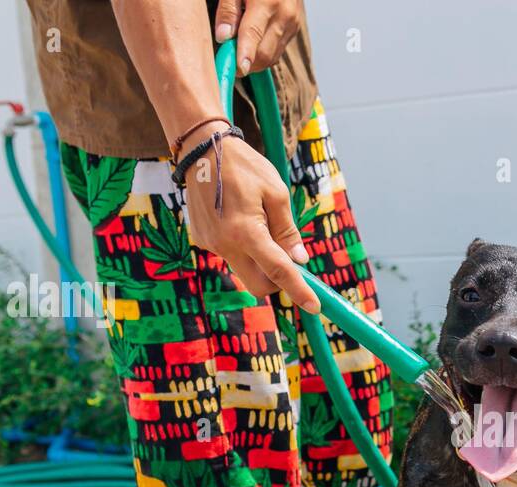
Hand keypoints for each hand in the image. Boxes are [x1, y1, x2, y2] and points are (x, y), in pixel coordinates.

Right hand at [182, 130, 319, 310]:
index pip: (278, 272)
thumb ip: (288, 232)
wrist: (202, 150)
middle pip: (258, 284)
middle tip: (288, 256)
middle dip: (276, 280)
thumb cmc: (245, 167)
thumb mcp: (277, 193)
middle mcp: (225, 244)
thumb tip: (299, 261)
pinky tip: (239, 217)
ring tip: (259, 221)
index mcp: (246, 233)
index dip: (299, 291)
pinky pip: (230, 254)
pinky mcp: (203, 240)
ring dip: (259, 260)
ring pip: (244, 270)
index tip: (314, 306)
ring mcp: (211, 244)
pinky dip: (243, 247)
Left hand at [214, 0, 302, 75]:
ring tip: (239, 51)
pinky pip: (277, 51)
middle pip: (264, 54)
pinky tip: (253, 44)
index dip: (243, 56)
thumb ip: (228, 10)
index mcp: (267, 2)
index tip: (235, 71)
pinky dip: (263, 53)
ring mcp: (292, 24)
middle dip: (246, 64)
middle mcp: (284, 16)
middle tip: (228, 60)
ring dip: (254, 61)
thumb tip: (223, 37)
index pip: (253, 36)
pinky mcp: (294, 29)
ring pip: (272, 57)